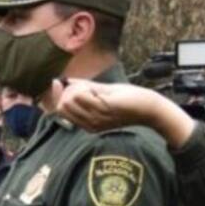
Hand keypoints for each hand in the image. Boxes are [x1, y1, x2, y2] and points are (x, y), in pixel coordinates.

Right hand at [54, 79, 196, 150]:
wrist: (150, 108)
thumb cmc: (128, 100)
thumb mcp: (101, 94)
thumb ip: (83, 88)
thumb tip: (64, 81)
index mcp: (86, 124)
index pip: (59, 111)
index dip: (55, 96)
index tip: (57, 82)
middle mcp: (88, 125)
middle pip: (62, 105)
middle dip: (68, 91)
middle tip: (86, 87)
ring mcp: (95, 118)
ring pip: (70, 99)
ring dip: (79, 88)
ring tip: (95, 89)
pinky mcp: (103, 109)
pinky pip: (82, 95)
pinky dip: (87, 88)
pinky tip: (100, 90)